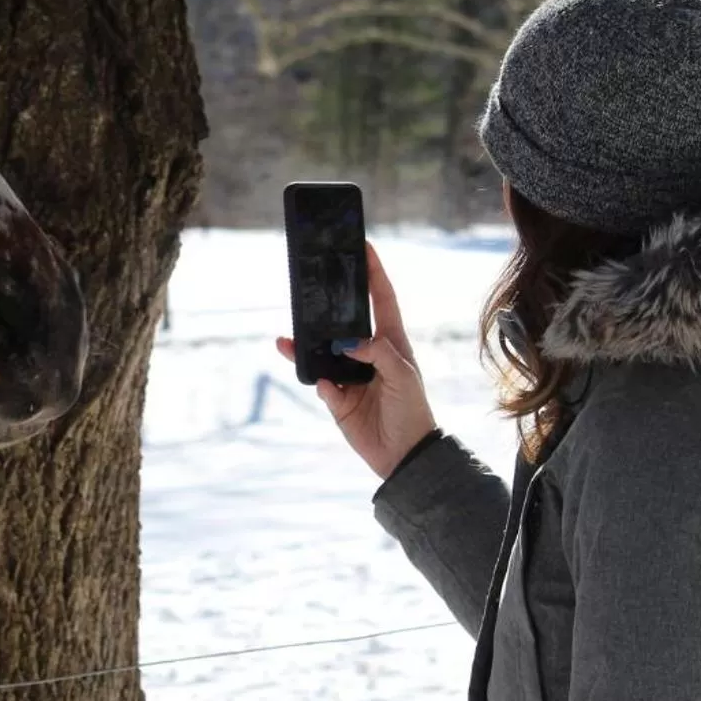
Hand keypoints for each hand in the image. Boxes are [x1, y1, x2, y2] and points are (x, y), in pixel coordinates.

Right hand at [277, 242, 437, 480]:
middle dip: (326, 304)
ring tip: (288, 337)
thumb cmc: (412, 409)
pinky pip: (319, 381)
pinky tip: (322, 381)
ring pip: (321, 351)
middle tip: (310, 282)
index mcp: (390, 341)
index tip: (364, 246)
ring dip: (305, 344)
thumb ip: (378, 353)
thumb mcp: (403, 375)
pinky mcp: (336, 397)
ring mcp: (349, 374)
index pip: (381, 299)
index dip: (374, 273)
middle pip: (342, 321)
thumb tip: (347, 342)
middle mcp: (367, 353)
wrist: (404, 454)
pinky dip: (315, 378)